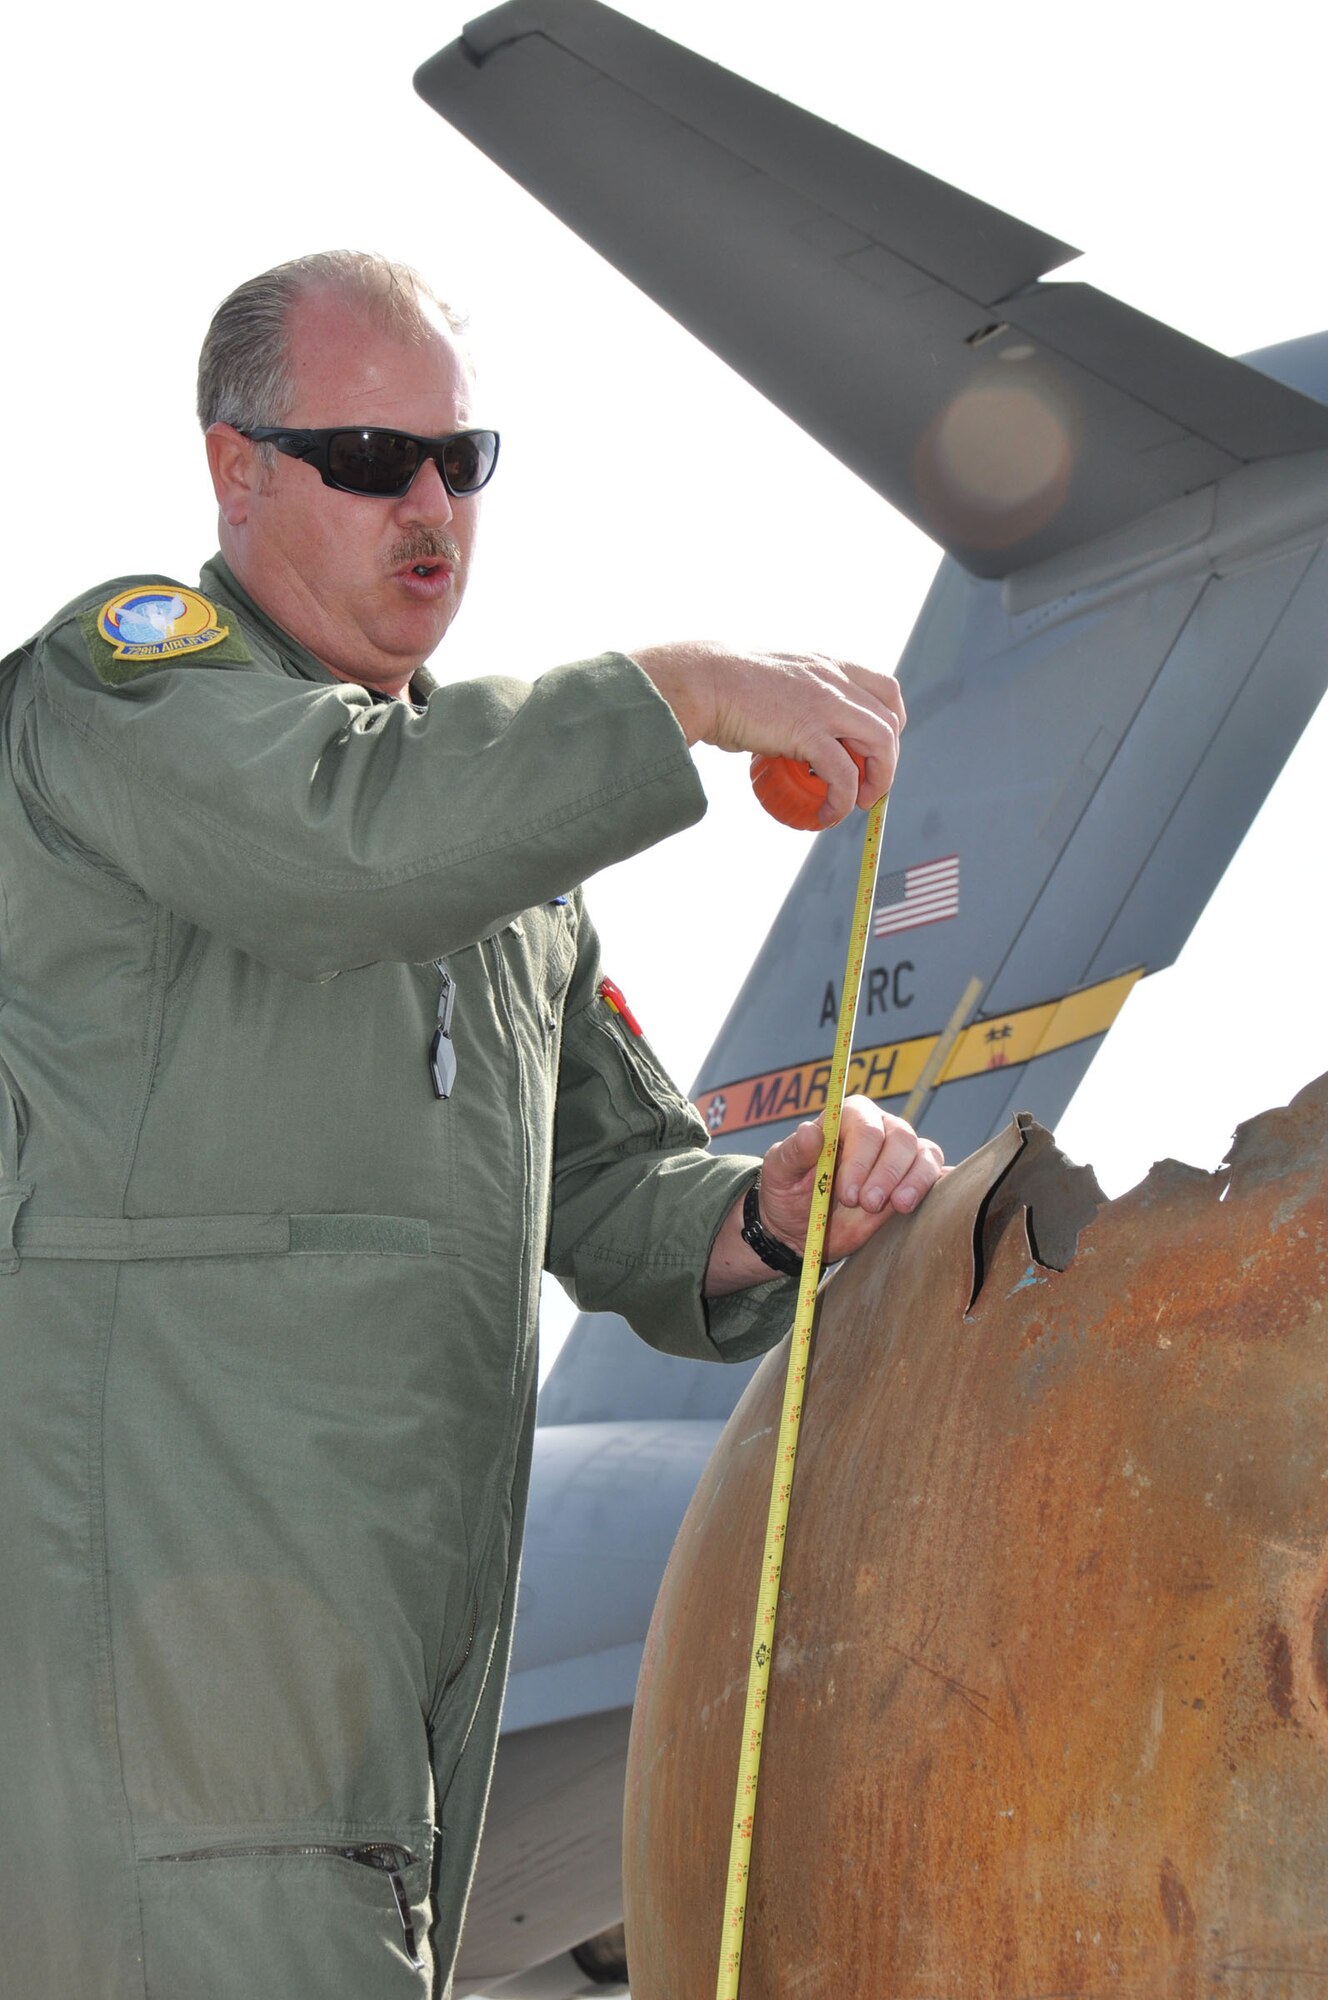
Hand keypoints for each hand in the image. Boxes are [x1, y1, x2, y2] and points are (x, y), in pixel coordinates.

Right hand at [630, 640, 904, 824]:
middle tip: (869, 787)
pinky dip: (843, 799)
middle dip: (887, 760)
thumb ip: (790, 697)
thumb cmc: (722, 683)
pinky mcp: (808, 730)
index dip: (892, 723)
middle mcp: (834, 680)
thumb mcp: (773, 679)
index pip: (885, 689)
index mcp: (828, 665)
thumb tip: (783, 730)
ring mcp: (825, 703)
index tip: (877, 749)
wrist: (701, 680)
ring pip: (880, 743)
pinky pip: (843, 772)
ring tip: (858, 803)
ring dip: (878, 779)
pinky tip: (828, 813)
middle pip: (890, 721)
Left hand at [760, 1099, 945, 1261]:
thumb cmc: (788, 1191)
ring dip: (914, 1181)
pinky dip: (933, 1186)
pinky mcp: (914, 1180)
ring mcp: (900, 1154)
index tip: (848, 1193)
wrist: (801, 1228)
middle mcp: (879, 1128)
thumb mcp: (779, 1172)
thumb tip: (810, 1131)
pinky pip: (937, 1174)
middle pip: (900, 1138)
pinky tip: (920, 1203)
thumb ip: (794, 1152)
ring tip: (898, 1206)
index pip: (865, 1127)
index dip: (861, 1159)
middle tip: (867, 1204)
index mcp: (847, 1118)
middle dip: (887, 1173)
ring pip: (924, 1154)